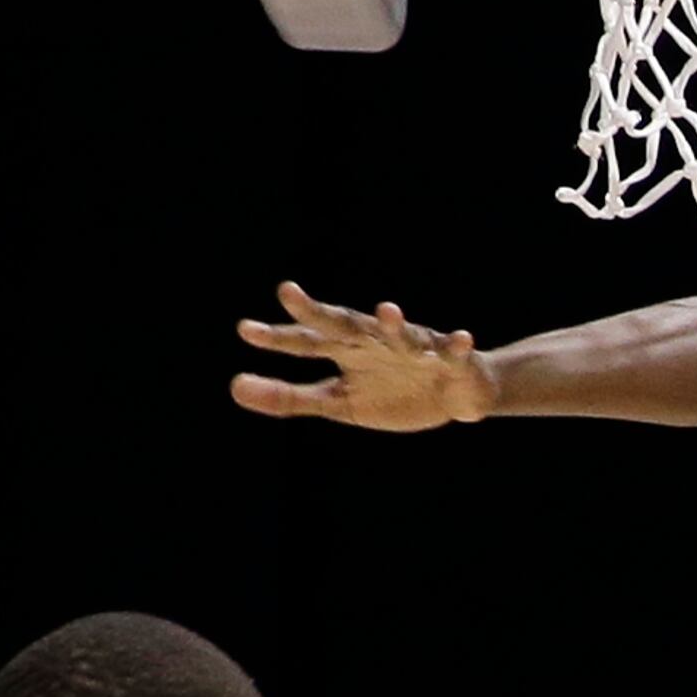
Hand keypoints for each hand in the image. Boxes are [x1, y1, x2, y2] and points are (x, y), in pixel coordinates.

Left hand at [233, 282, 499, 427]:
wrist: (453, 395)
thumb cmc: (391, 393)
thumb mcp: (337, 402)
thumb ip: (289, 397)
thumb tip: (234, 387)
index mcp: (347, 352)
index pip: (306, 343)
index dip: (277, 338)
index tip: (244, 331)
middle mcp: (375, 341)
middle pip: (343, 325)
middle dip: (318, 312)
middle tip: (287, 294)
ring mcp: (413, 348)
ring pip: (402, 334)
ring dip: (394, 324)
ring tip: (387, 311)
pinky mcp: (451, 359)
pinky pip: (453, 353)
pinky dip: (456, 346)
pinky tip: (462, 339)